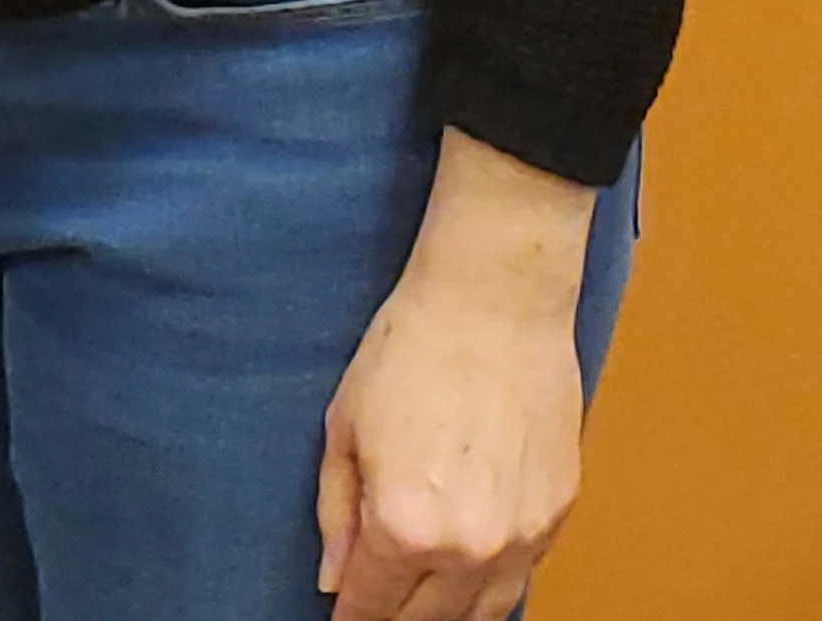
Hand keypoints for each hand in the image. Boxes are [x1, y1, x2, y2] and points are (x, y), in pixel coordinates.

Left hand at [317, 272, 581, 618]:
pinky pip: (521, 578)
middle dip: (395, 618)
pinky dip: (491, 585)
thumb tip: (335, 578)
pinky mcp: (557, 517)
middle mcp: (467, 547)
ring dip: (447, 614)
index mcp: (403, 525)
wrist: (494, 304)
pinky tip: (469, 572)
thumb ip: (337, 512)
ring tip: (422, 602)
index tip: (341, 617)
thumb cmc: (412, 350)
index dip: (351, 616)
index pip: (372, 605)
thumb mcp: (344, 426)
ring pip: (483, 614)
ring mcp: (520, 538)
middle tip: (377, 605)